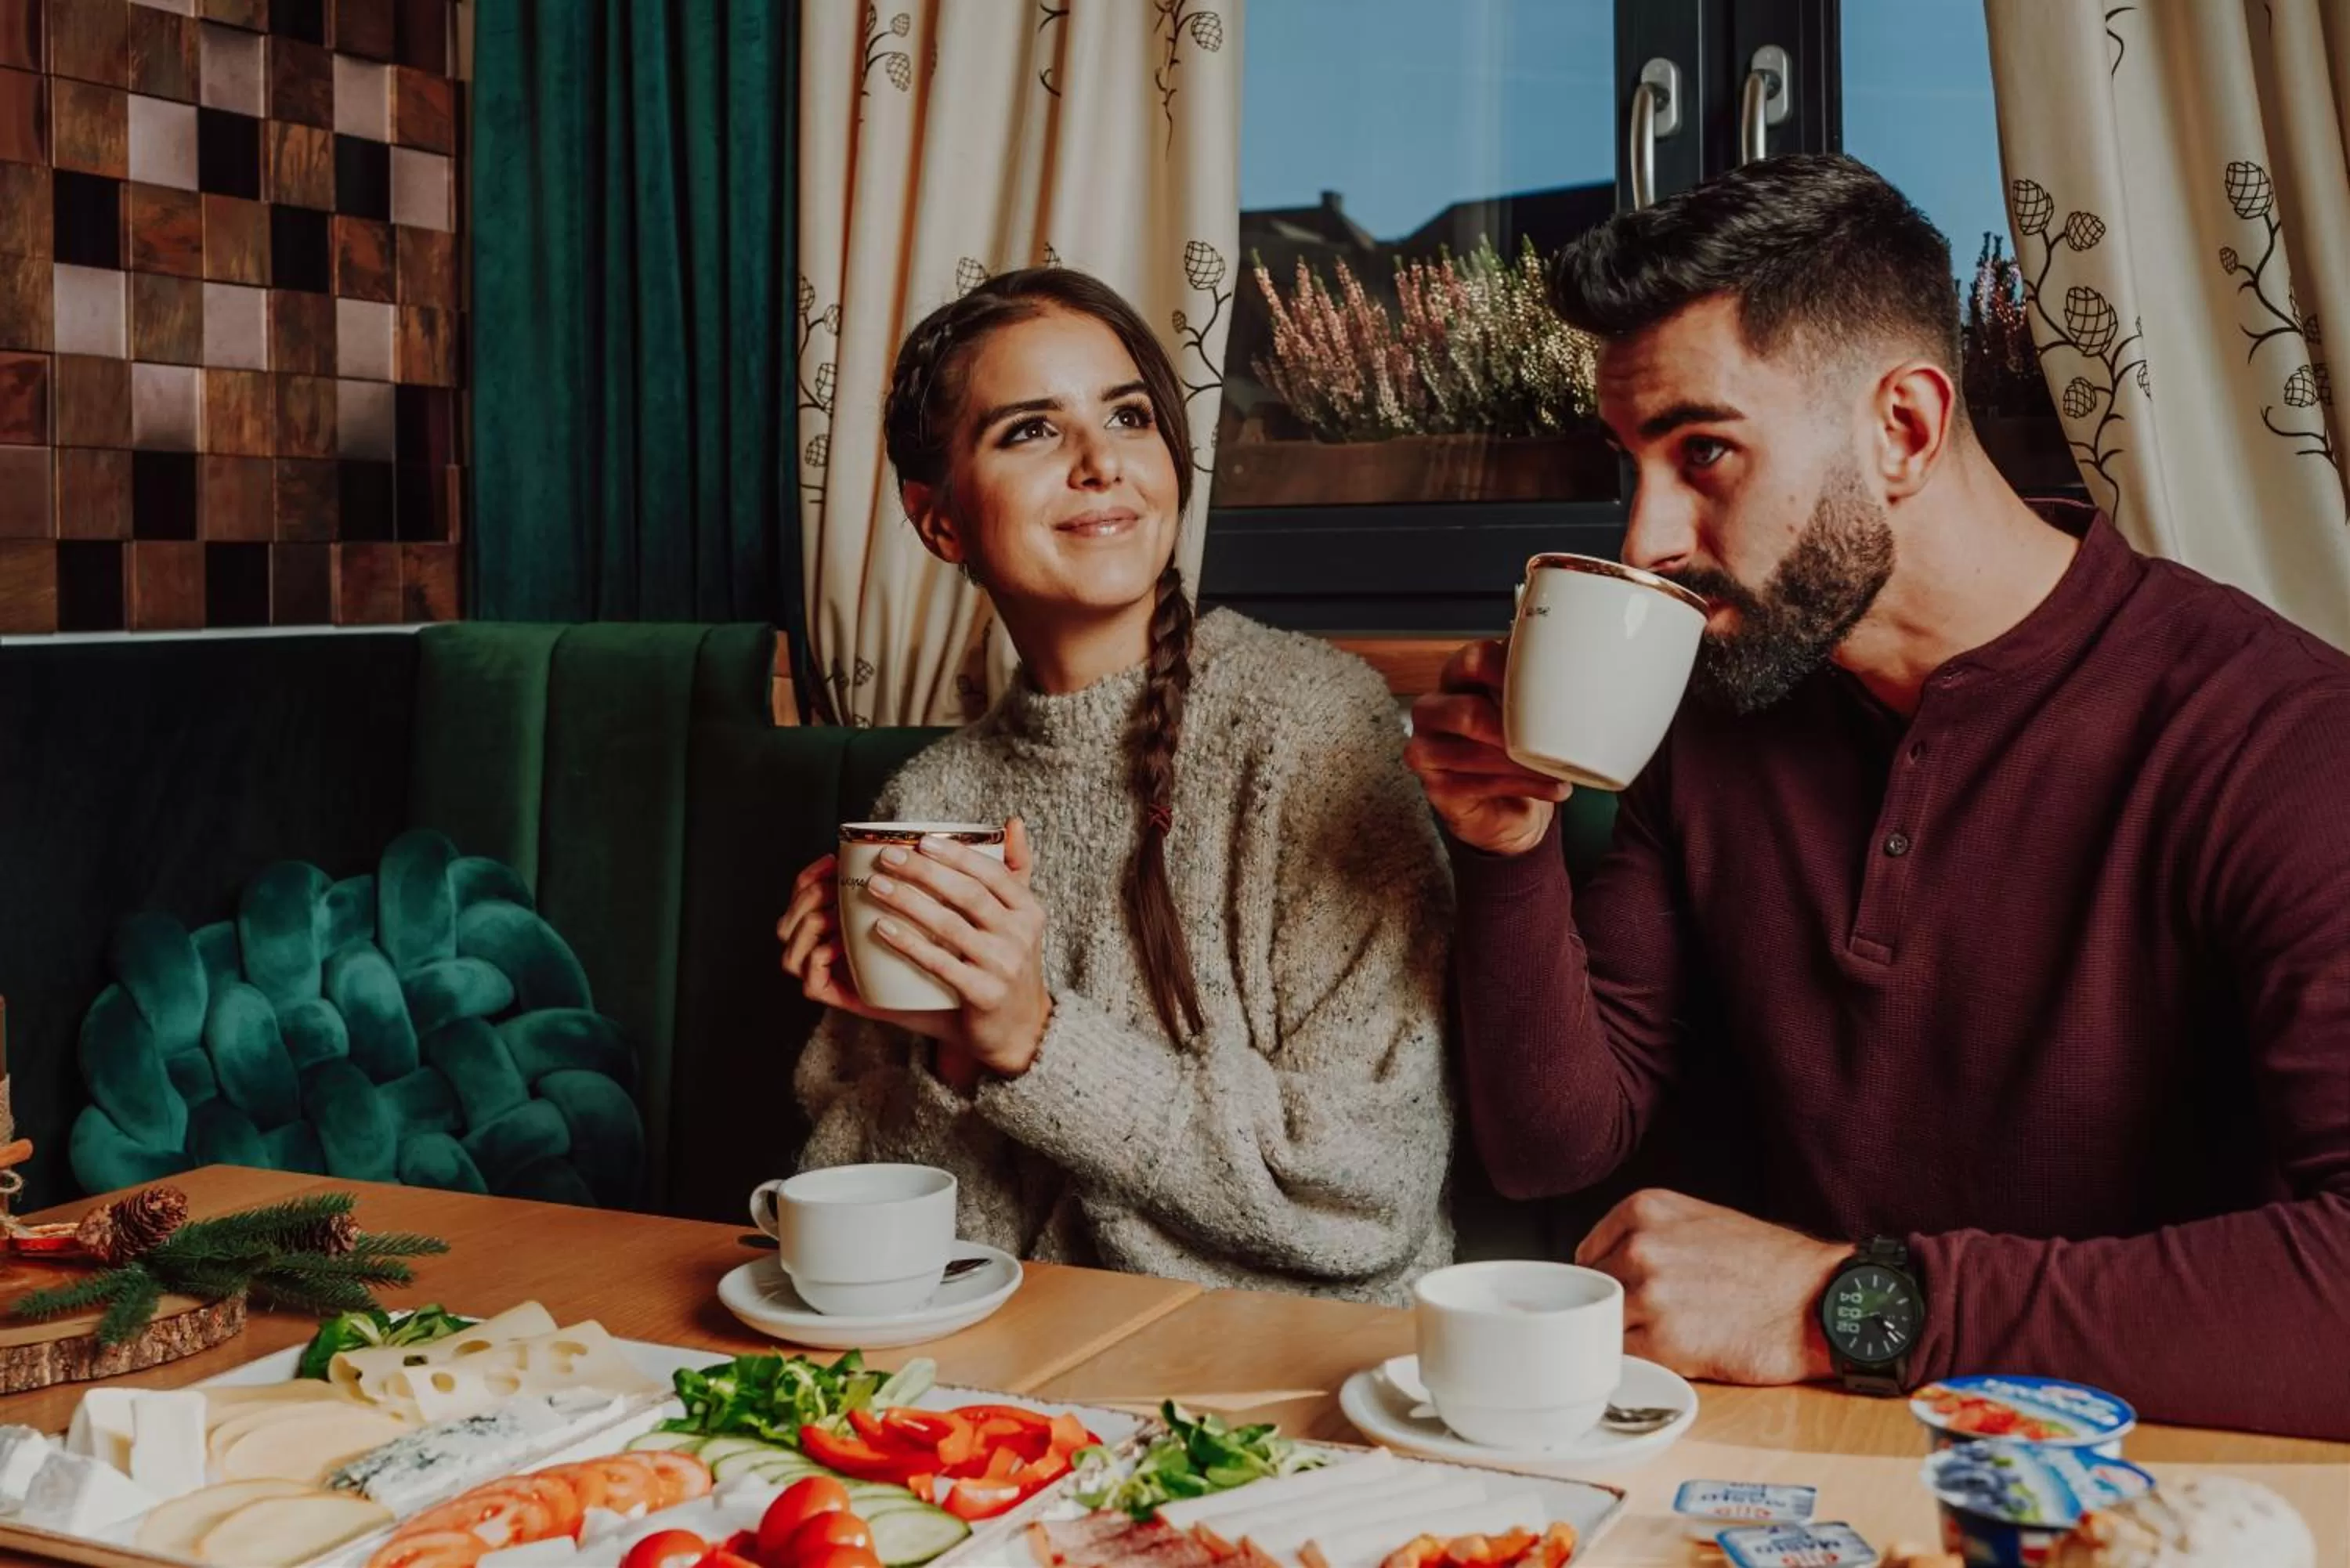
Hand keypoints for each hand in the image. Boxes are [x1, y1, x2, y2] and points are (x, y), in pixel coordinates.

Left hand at [776, 820, 1052, 1077]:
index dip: (955, 854)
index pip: (991, 872)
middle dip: (924, 871)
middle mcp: (1021, 935)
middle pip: (967, 893)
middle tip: (887, 858)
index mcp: (1029, 910)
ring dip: (909, 902)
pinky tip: (881, 929)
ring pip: (950, 925)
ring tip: (875, 886)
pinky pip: (939, 963)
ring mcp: (1004, 965)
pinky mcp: (983, 994)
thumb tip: (1013, 821)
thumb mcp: (1021, 919)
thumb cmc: (1008, 967)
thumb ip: (1016, 871)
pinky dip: (908, 944)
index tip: (920, 840)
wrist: (1022, 1030)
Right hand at [1406, 639, 1570, 856]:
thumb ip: (1537, 682)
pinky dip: (1525, 787)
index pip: (1475, 661)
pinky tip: (1555, 788)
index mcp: (1457, 678)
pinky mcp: (1436, 788)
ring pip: (1474, 754)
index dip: (1511, 671)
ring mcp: (1427, 750)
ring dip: (1524, 764)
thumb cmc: (1515, 743)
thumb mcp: (1524, 706)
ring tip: (1562, 769)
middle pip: (1466, 712)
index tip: (1548, 685)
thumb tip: (1583, 663)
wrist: (1501, 803)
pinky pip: (1481, 785)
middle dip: (1514, 728)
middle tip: (1550, 738)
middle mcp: (1434, 710)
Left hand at [1574, 1189, 1844, 1385]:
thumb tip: (1604, 1266)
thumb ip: (1646, 1234)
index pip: (1589, 1256)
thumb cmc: (1768, 1264)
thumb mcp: (1699, 1219)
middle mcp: (1640, 1248)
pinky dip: (1642, 1362)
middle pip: (1595, 1293)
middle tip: (1652, 1322)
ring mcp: (1649, 1296)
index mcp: (1644, 1209)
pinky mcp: (1665, 1344)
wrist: (1819, 1300)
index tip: (1624, 1296)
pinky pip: (1626, 1357)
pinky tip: (1673, 1357)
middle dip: (1618, 1310)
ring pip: (1607, 1326)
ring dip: (1629, 1338)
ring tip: (1668, 1339)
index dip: (1607, 1282)